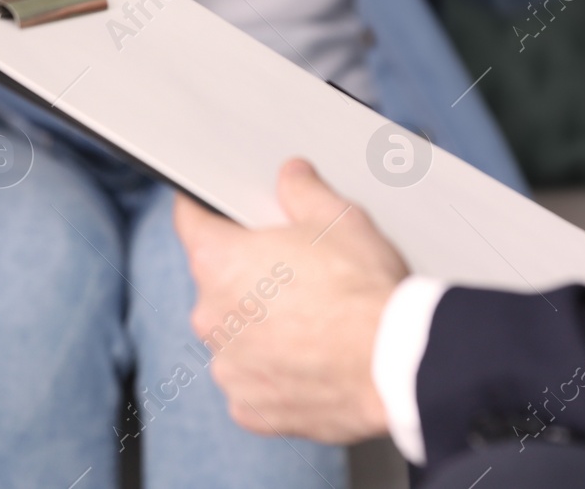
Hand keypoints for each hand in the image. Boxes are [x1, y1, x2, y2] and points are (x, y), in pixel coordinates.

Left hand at [173, 159, 407, 443]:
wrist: (395, 365)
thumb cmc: (363, 291)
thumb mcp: (337, 219)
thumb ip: (302, 192)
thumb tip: (292, 177)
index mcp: (219, 261)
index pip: (190, 221)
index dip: (203, 209)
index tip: (214, 210)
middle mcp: (211, 317)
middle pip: (217, 282)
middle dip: (247, 274)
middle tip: (294, 270)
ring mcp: (228, 366)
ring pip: (235, 334)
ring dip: (260, 326)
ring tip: (310, 320)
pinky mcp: (251, 407)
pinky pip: (253, 379)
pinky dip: (274, 370)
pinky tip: (310, 359)